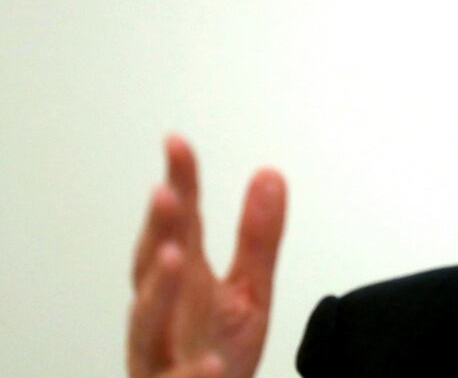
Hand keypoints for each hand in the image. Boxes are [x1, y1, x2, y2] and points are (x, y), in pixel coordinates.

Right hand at [128, 135, 286, 377]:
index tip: (177, 143)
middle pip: (152, 269)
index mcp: (183, 284)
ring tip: (175, 257)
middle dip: (159, 232)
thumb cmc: (216, 352)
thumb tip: (269, 173)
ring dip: (161, 292)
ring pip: (148, 326)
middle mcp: (163, 316)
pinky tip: (210, 365)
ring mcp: (159, 358)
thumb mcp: (248, 292)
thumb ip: (258, 237)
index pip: (179, 227)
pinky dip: (192, 376)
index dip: (179, 186)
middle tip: (168, 194)